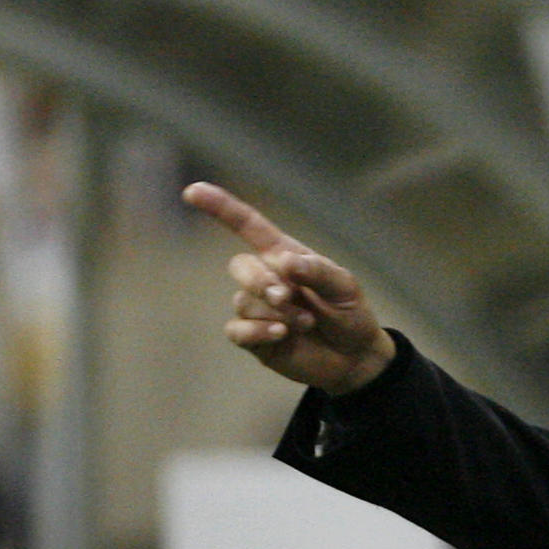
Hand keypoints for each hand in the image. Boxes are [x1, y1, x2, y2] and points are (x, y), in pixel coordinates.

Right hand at [182, 182, 394, 394]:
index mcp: (285, 256)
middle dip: (260, 281)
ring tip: (307, 322)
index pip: (249, 226)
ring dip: (276, 312)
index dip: (221, 208)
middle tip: (287, 297)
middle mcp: (266, 279)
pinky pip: (237, 330)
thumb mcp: (343, 287)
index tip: (194, 191)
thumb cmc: (348, 313)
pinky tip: (282, 333)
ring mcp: (257, 308)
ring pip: (244, 302)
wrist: (354, 356)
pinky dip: (258, 331)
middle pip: (241, 266)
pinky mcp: (254, 338)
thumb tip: (284, 262)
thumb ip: (317, 271)